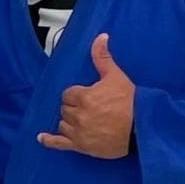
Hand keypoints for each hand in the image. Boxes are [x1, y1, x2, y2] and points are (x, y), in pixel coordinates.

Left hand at [37, 33, 133, 158]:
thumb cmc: (131, 103)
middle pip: (65, 108)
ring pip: (63, 123)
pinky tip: (41, 138)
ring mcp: (79, 132)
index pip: (68, 94)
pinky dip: (49, 140)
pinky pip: (59, 143)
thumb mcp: (116, 76)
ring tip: (82, 120)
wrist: (143, 127)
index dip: (76, 94)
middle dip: (73, 107)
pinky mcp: (81, 146)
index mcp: (85, 97)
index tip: (85, 96)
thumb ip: (103, 57)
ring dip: (69, 121)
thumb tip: (100, 37)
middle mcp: (79, 115)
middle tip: (88, 108)